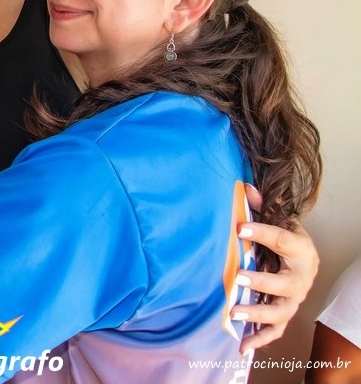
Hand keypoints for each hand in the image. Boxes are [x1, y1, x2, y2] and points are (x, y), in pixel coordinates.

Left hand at [233, 184, 318, 352]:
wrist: (302, 260)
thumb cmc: (285, 239)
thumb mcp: (278, 220)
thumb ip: (261, 208)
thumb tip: (244, 188)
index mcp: (301, 250)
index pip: (282, 240)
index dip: (261, 233)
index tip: (238, 227)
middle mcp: (300, 278)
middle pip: (284, 284)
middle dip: (261, 282)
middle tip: (238, 278)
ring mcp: (294, 299)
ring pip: (280, 312)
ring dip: (257, 314)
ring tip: (233, 313)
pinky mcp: (285, 314)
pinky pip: (275, 331)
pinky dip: (260, 340)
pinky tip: (242, 346)